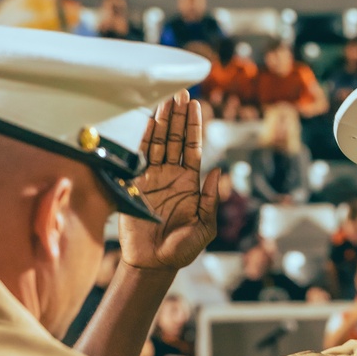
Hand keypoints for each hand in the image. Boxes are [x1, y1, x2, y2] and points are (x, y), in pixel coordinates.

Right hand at [119, 92, 220, 271]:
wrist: (153, 263)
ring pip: (159, 142)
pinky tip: (149, 120)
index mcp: (191, 184)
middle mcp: (173, 176)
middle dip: (179, 116)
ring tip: (167, 99)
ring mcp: (154, 177)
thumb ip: (211, 199)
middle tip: (180, 92)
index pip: (193, 148)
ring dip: (163, 121)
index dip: (194, 127)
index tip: (196, 105)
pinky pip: (141, 155)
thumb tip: (220, 171)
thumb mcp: (205, 227)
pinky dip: (145, 137)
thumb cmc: (182, 249)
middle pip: (176, 139)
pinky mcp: (137, 183)